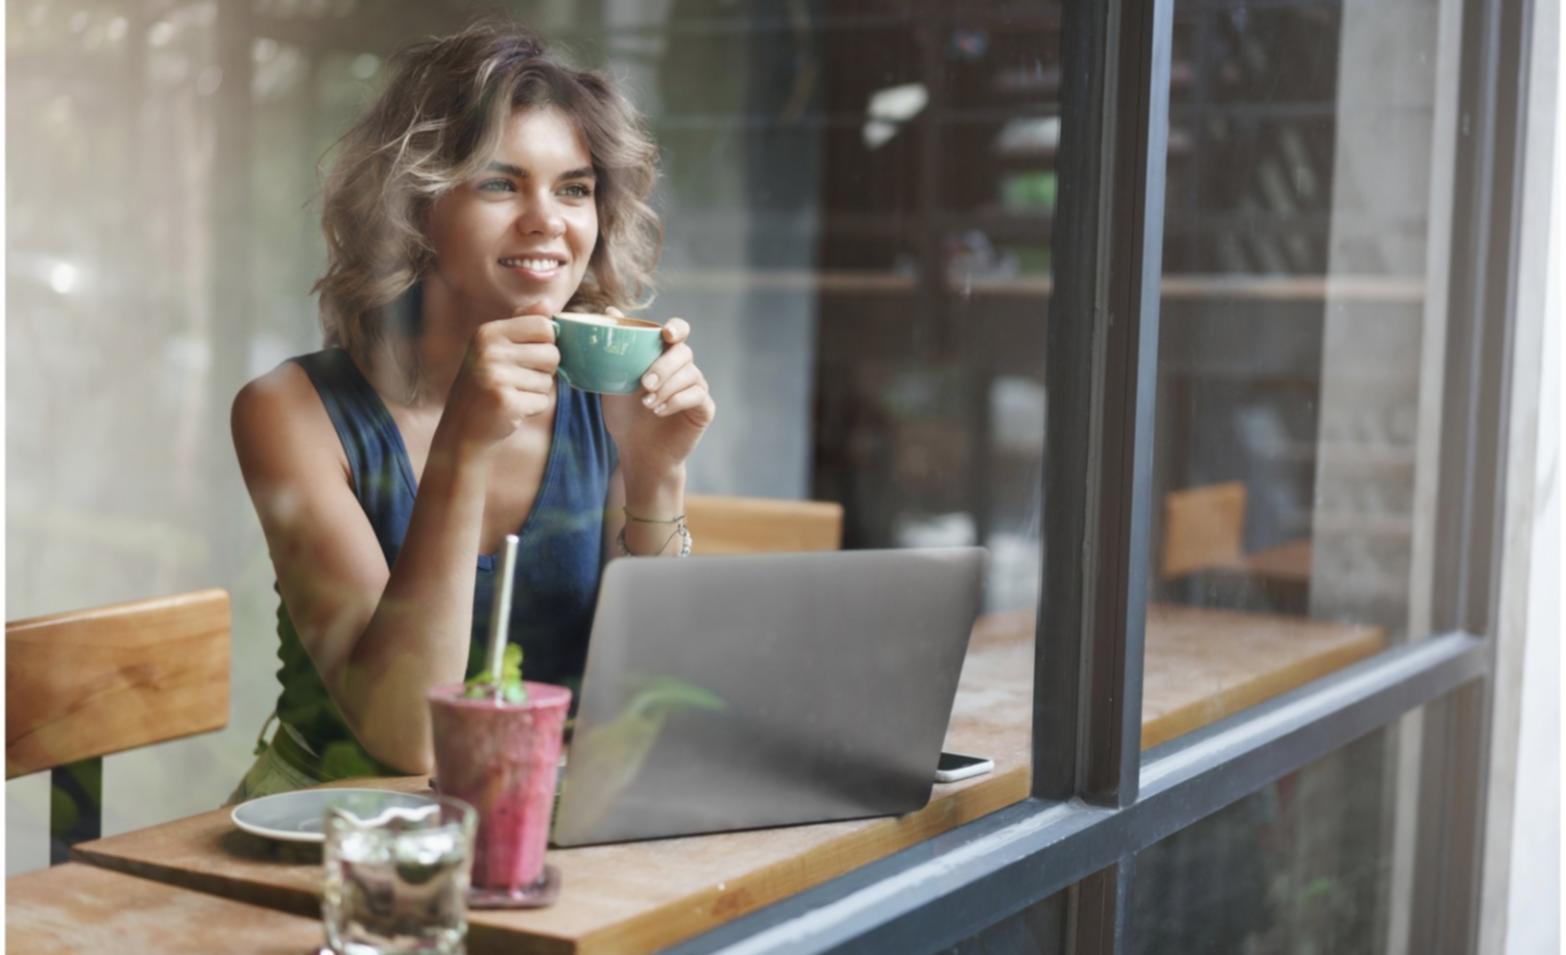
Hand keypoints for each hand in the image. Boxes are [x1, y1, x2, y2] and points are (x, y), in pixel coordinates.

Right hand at [440, 314, 559, 450]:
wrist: (462, 427)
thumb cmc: (484, 384)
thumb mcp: (496, 347)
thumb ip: (522, 323)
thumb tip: (548, 303)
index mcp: (489, 332)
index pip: (544, 326)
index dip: (546, 343)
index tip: (530, 355)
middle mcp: (490, 351)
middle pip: (552, 353)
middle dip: (544, 371)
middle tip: (519, 379)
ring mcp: (496, 376)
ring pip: (548, 381)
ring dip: (536, 391)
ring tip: (512, 393)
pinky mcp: (505, 401)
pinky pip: (542, 401)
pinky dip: (532, 408)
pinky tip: (511, 409)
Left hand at [600, 311, 715, 474]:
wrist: (637, 452)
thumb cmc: (626, 416)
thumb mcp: (613, 381)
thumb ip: (614, 350)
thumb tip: (609, 312)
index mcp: (664, 356)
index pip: (679, 331)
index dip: (676, 328)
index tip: (666, 334)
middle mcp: (684, 368)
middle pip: (684, 353)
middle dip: (664, 366)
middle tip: (644, 384)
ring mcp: (696, 387)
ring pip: (691, 374)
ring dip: (667, 387)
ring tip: (647, 403)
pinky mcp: (704, 408)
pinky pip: (697, 396)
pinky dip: (676, 401)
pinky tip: (659, 411)